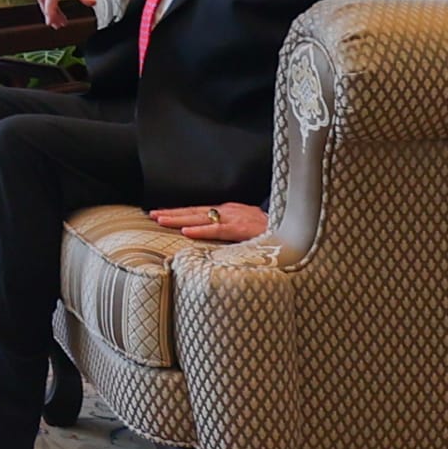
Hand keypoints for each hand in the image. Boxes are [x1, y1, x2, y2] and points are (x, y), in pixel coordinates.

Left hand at [150, 202, 267, 244]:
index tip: (161, 214)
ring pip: (201, 218)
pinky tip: (186, 232)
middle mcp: (228, 211)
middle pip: (195, 212)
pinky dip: (201, 231)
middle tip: (152, 214)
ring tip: (160, 220)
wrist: (294, 230)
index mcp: (229, 211)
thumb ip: (231, 230)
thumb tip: (215, 237)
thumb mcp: (248, 227)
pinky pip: (217, 230)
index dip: (180, 213)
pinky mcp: (241, 228)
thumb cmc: (272, 231)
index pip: (199, 211)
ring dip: (179, 219)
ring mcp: (234, 218)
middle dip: (173, 213)